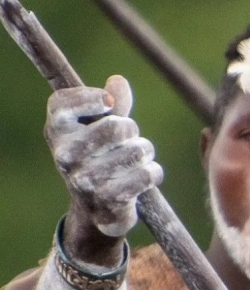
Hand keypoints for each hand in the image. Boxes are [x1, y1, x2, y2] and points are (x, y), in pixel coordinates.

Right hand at [45, 75, 162, 244]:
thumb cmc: (99, 156)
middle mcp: (64, 155)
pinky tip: (143, 177)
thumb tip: (117, 81)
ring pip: (138, 150)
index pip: (64, 102)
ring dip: (144, 152)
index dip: (91, 98)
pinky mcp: (108, 201)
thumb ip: (112, 103)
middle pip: (117, 127)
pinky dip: (153, 173)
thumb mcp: (99, 126)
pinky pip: (147, 174)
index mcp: (56, 131)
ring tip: (133, 161)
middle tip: (126, 140)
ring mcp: (84, 180)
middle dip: (131, 130)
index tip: (107, 103)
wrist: (96, 208)